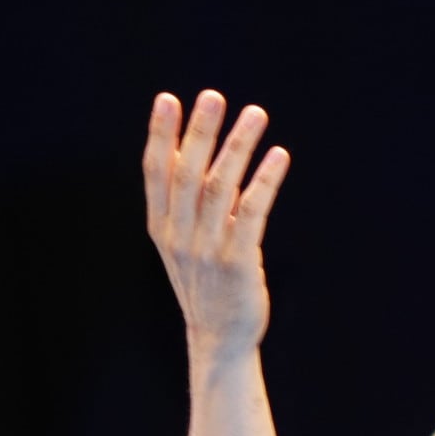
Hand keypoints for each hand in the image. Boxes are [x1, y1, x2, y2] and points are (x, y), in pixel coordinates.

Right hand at [144, 90, 290, 360]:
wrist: (220, 339)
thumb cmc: (206, 283)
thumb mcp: (185, 241)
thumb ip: (187, 200)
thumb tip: (193, 148)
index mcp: (162, 227)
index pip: (156, 173)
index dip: (161, 136)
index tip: (168, 99)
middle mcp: (179, 236)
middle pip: (187, 174)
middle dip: (200, 132)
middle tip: (214, 96)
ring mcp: (206, 251)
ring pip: (220, 189)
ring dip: (238, 147)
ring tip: (255, 114)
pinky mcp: (237, 263)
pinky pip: (251, 214)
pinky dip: (265, 181)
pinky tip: (278, 156)